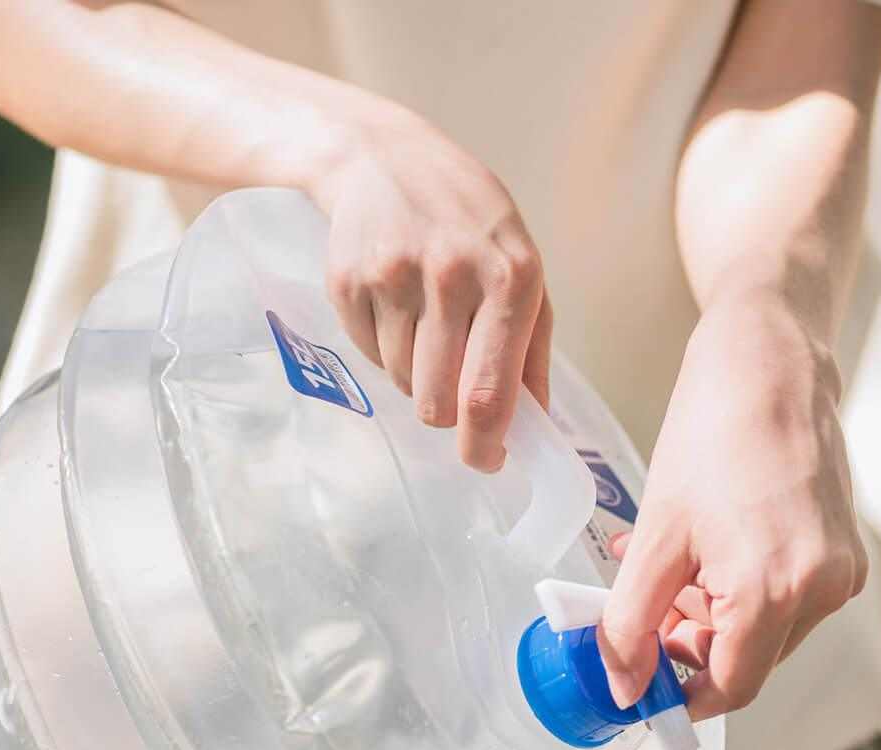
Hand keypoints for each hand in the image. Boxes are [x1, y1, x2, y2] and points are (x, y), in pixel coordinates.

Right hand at [308, 103, 550, 471]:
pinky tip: (395, 306)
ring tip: (425, 323)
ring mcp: (393, 277)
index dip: (485, 443)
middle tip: (451, 390)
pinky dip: (384, 348)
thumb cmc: (469, 221)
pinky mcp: (347, 282)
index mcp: (509, 277)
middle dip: (445, 412)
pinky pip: (368, 356)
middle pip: (437, 402)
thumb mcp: (520, 267)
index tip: (487, 462)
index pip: (490, 390)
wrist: (384, 157)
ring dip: (415, 373)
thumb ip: (530, 349)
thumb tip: (533, 424)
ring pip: (403, 383)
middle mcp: (451, 275)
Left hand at [600, 293, 867, 719]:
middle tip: (643, 604)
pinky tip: (703, 547)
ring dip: (708, 613)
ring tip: (668, 562)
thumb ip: (630, 624)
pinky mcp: (844, 550)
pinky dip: (738, 587)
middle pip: (746, 661)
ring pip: (763, 631)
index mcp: (778, 592)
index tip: (641, 684)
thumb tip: (622, 688)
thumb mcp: (654, 538)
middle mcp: (823, 590)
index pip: (730, 688)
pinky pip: (784, 597)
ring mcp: (840, 571)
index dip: (680, 695)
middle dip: (689, 643)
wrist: (771, 360)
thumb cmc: (715, 433)